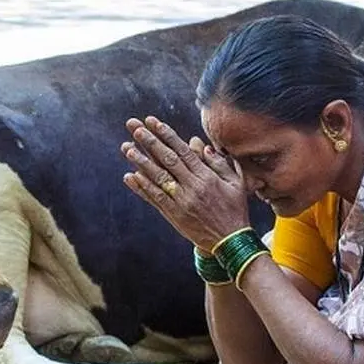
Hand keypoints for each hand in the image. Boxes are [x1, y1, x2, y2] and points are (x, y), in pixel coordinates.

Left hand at [120, 115, 250, 252]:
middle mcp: (192, 187)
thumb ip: (218, 162)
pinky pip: (155, 198)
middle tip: (135, 127)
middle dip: (150, 142)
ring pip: (158, 178)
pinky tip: (130, 176)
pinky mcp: (173, 215)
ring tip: (127, 148)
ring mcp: (181, 202)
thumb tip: (199, 144)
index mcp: (207, 177)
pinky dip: (141, 187)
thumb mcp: (235, 182)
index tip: (153, 122)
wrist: (229, 242)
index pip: (183, 151)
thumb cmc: (234, 209)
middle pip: (167, 160)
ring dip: (141, 162)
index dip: (166, 135)